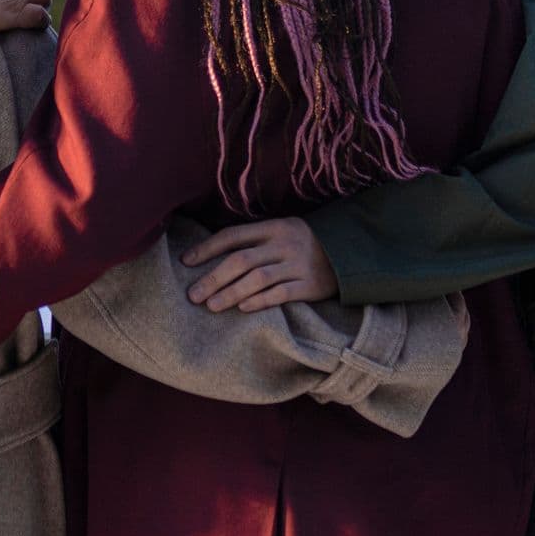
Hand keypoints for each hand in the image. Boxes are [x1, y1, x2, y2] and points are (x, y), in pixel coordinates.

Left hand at [181, 216, 337, 311]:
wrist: (348, 253)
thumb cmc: (302, 245)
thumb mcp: (280, 233)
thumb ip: (253, 242)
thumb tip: (212, 257)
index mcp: (273, 227)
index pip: (233, 235)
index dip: (207, 248)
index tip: (186, 262)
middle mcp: (284, 243)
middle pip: (241, 260)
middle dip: (213, 278)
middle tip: (193, 295)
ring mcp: (298, 264)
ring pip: (258, 279)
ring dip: (231, 293)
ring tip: (211, 306)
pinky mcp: (310, 285)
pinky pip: (280, 294)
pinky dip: (259, 301)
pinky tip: (242, 308)